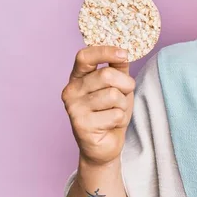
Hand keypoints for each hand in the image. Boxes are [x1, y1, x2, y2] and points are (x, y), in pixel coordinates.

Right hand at [61, 46, 135, 166]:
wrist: (105, 145)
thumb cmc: (111, 112)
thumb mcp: (118, 86)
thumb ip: (118, 68)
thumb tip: (124, 51)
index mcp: (78, 77)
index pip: (85, 56)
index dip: (105, 52)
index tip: (124, 54)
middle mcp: (71, 90)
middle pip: (106, 75)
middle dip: (125, 85)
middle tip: (124, 95)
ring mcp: (73, 108)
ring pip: (113, 95)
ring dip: (123, 105)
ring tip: (115, 112)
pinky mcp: (81, 125)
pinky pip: (115, 114)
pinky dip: (120, 119)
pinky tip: (110, 125)